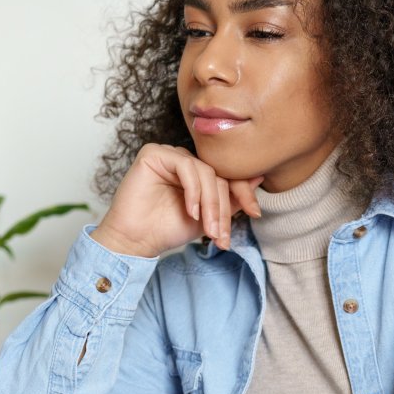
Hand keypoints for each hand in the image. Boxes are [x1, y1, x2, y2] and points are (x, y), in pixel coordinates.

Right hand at [90, 144, 263, 257]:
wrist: (136, 241)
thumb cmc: (166, 230)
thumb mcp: (208, 218)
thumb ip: (231, 200)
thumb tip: (258, 177)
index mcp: (196, 173)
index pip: (226, 176)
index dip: (243, 192)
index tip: (254, 213)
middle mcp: (184, 161)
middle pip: (218, 175)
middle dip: (222, 207)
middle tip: (220, 234)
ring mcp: (169, 155)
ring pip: (205, 171)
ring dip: (210, 203)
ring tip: (206, 227)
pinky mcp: (154, 153)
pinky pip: (186, 165)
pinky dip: (193, 190)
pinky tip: (190, 210)